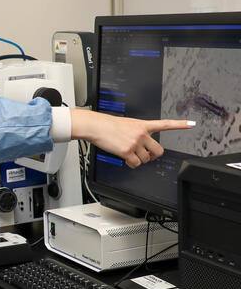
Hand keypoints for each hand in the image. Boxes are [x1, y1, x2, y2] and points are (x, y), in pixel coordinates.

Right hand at [70, 109, 194, 167]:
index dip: (180, 125)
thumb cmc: (108, 125)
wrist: (96, 126)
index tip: (192, 124)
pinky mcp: (127, 151)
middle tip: (145, 155)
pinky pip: (136, 164)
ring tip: (129, 153)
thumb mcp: (127, 125)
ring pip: (146, 159)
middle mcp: (142, 133)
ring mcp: (135, 142)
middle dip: (152, 156)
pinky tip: (125, 158)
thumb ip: (138, 133)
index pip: (165, 124)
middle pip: (158, 151)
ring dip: (139, 160)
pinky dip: (131, 164)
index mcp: (143, 125)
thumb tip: (142, 147)